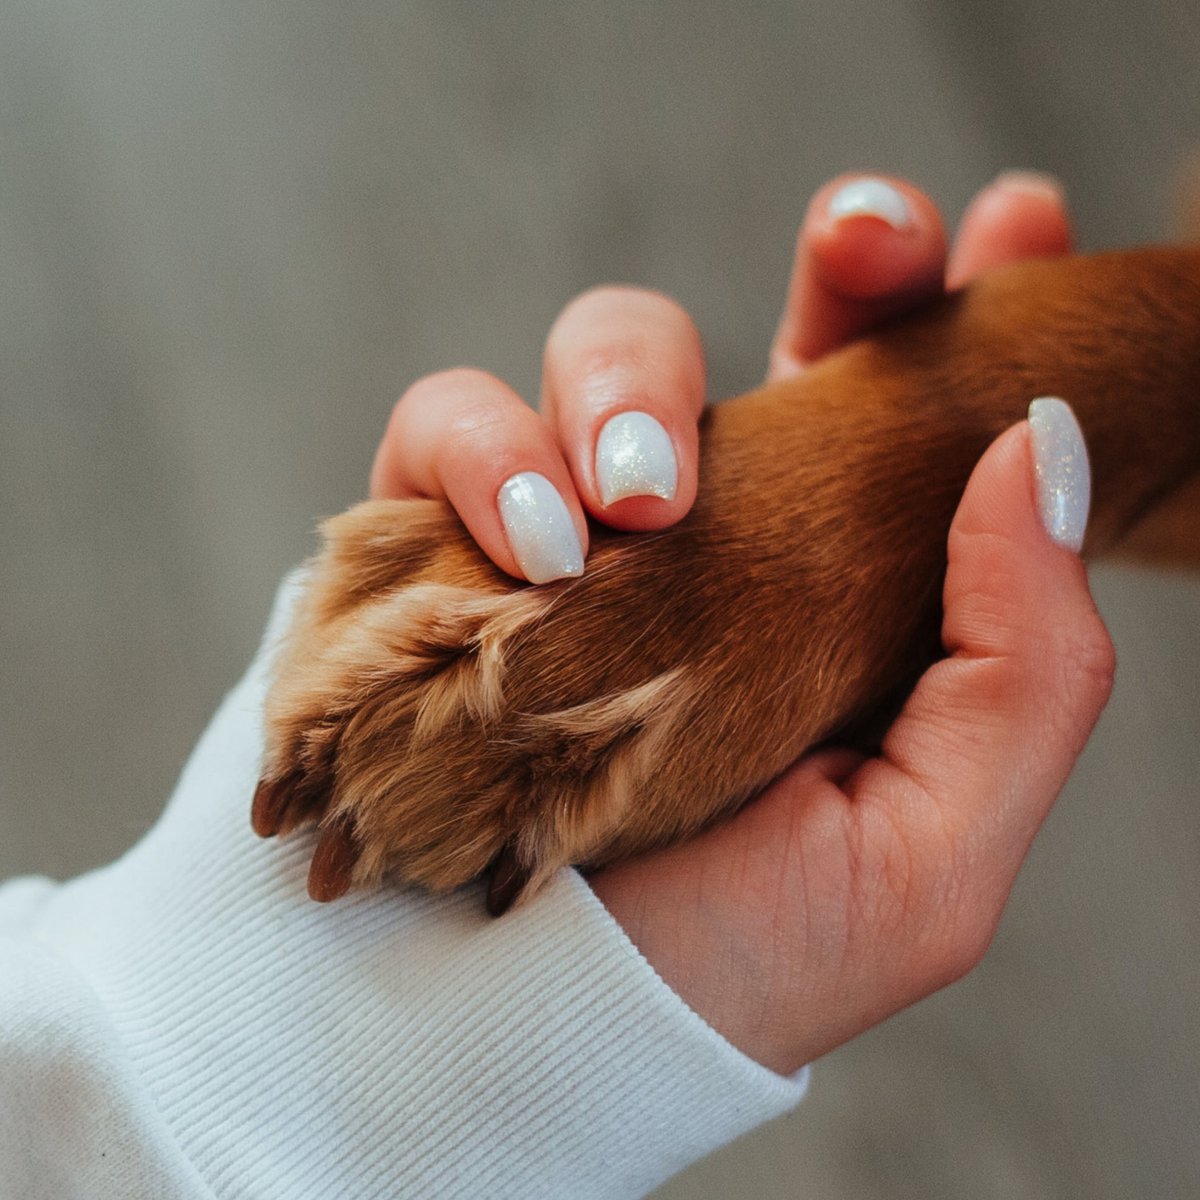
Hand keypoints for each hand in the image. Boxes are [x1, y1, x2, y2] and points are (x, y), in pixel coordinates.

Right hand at [369, 172, 1112, 1073]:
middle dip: (837, 262)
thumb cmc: (723, 960)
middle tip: (862, 245)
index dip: (958, 305)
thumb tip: (1037, 449)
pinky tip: (525, 546)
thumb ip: (1024, 668)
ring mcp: (571, 529)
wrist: (514, 1036)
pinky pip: (444, 426)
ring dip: (623, 382)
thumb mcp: (927, 857)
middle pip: (782, 329)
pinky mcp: (438, 542)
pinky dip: (477, 456)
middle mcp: (708, 539)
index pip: (909, 413)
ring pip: (601, 350)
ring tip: (624, 507)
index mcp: (835, 589)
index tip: (1011, 219)